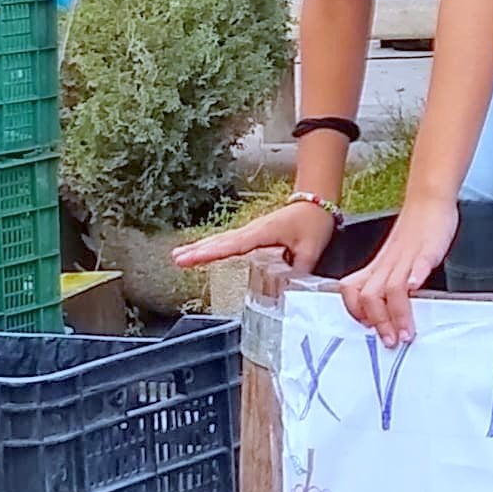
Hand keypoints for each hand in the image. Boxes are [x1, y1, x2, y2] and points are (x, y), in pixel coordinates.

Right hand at [170, 195, 336, 271]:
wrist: (316, 202)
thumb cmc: (313, 221)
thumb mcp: (311, 249)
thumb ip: (299, 269)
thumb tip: (289, 289)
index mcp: (263, 232)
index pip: (235, 245)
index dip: (214, 252)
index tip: (194, 257)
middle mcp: (253, 230)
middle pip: (221, 241)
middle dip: (198, 250)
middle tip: (177, 260)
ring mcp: (251, 232)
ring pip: (222, 240)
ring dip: (201, 248)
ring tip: (179, 257)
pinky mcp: (253, 235)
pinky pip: (229, 242)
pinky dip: (213, 247)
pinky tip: (201, 252)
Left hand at [338, 193, 459, 346]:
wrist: (428, 201)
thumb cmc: (414, 234)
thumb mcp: (395, 261)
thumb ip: (388, 283)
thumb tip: (384, 312)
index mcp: (378, 268)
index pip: (351, 291)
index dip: (355, 312)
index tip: (369, 329)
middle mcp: (387, 265)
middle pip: (370, 296)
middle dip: (379, 323)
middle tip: (391, 342)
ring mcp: (406, 257)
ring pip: (391, 287)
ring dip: (397, 313)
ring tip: (407, 333)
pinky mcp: (426, 248)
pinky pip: (418, 263)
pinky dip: (415, 276)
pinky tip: (416, 286)